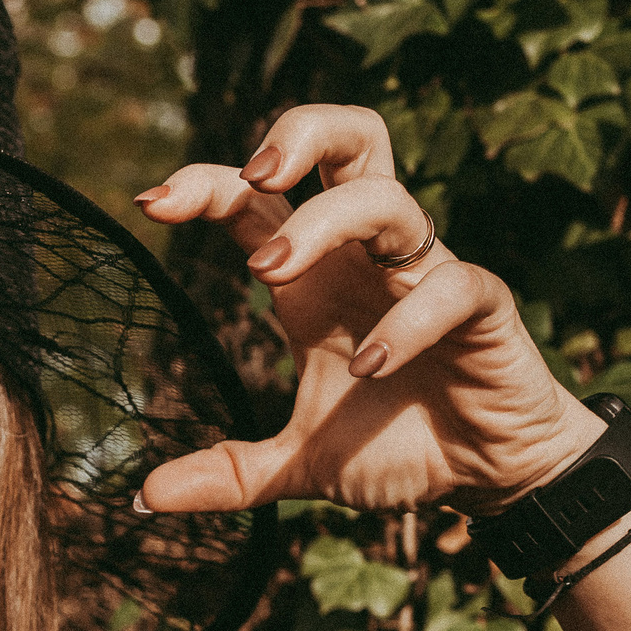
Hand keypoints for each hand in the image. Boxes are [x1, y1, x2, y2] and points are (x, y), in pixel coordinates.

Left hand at [135, 103, 604, 515]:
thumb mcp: (299, 466)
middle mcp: (368, 258)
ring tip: (267, 271)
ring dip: (323, 220)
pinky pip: (451, 287)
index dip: (207, 183)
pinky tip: (368, 366)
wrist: (486, 477)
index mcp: (316, 277)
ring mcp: (427, 275)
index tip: (149, 202)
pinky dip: (406, 320)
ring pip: (387, 196)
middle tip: (253, 176)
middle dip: (300, 132)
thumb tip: (145, 497)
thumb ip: (228, 473)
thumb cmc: (396, 445)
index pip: (260, 199)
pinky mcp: (483, 308)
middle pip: (351, 138)